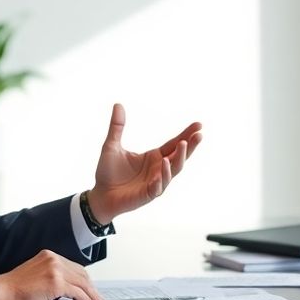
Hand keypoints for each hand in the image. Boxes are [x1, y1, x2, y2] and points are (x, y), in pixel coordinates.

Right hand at [0, 250, 104, 299]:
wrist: (1, 291)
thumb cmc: (15, 288)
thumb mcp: (36, 275)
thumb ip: (51, 276)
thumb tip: (69, 288)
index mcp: (49, 255)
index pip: (74, 267)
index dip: (84, 280)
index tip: (90, 289)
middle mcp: (53, 259)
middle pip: (81, 274)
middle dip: (91, 288)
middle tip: (98, 298)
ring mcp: (55, 269)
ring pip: (81, 283)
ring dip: (92, 295)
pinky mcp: (55, 282)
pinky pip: (76, 292)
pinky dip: (85, 299)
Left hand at [86, 104, 202, 223]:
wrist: (100, 194)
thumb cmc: (107, 172)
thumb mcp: (111, 146)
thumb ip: (117, 127)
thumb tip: (118, 104)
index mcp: (154, 156)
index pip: (174, 144)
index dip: (187, 134)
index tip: (199, 124)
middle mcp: (159, 169)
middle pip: (179, 157)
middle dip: (190, 147)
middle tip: (199, 135)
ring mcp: (155, 183)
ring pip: (172, 171)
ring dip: (178, 159)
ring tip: (182, 144)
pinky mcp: (147, 195)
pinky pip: (157, 187)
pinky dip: (161, 179)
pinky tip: (163, 168)